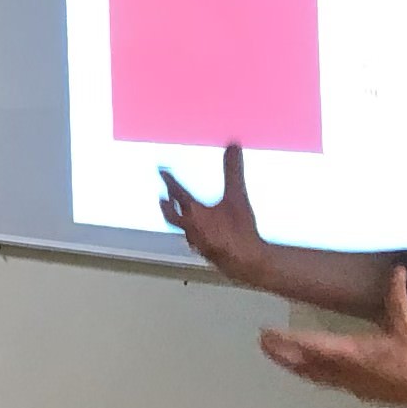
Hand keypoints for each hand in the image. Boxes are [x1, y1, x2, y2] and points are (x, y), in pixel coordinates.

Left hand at [156, 144, 266, 283]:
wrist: (245, 261)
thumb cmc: (239, 231)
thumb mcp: (237, 196)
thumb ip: (233, 170)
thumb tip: (232, 145)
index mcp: (192, 212)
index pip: (176, 191)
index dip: (168, 179)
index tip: (161, 171)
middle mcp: (188, 227)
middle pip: (171, 213)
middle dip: (167, 203)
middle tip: (162, 196)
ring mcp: (195, 242)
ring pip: (181, 228)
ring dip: (178, 218)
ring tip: (179, 214)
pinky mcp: (203, 253)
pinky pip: (193, 240)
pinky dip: (192, 233)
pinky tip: (199, 234)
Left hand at [259, 276, 406, 407]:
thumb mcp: (405, 323)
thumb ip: (397, 295)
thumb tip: (397, 270)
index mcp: (354, 353)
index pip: (312, 346)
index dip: (287, 342)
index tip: (267, 334)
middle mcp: (346, 371)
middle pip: (305, 364)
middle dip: (282, 354)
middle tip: (262, 343)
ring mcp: (351, 384)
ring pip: (314, 375)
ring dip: (293, 365)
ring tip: (275, 355)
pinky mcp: (358, 391)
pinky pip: (326, 382)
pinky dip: (311, 373)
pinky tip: (305, 369)